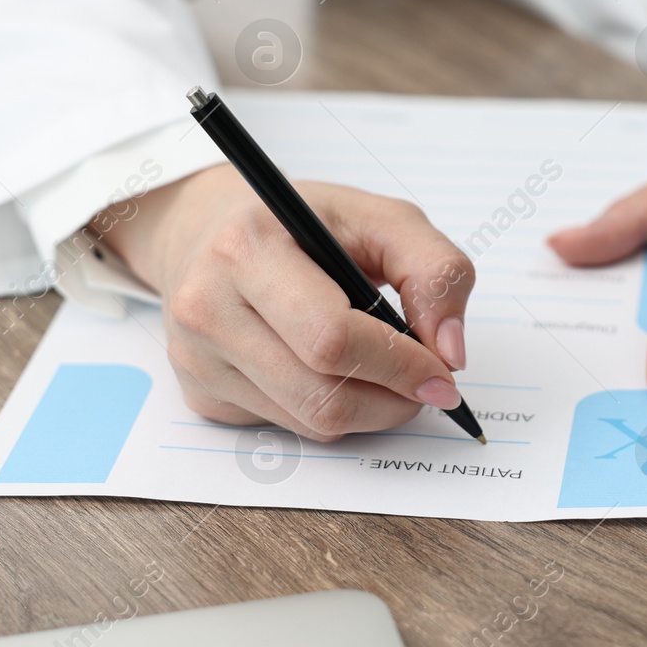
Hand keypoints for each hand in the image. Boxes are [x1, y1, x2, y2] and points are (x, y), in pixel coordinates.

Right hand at [102, 167, 474, 439]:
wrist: (211, 230)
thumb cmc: (303, 224)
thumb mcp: (380, 218)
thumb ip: (435, 269)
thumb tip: (451, 352)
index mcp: (245, 249)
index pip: (332, 338)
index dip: (400, 364)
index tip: (443, 372)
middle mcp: (206, 308)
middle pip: (322, 394)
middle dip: (393, 399)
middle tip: (425, 382)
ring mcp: (196, 359)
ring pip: (310, 422)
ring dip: (369, 409)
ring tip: (384, 370)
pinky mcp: (201, 396)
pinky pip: (288, 428)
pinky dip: (328, 410)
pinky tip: (327, 369)